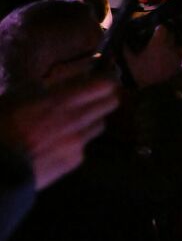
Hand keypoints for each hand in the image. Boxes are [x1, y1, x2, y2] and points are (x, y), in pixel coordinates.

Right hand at [0, 77, 119, 189]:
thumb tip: (58, 85)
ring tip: (77, 121)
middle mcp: (77, 119)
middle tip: (94, 98)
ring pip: (100, 124)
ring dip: (92, 120)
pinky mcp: (74, 161)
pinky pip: (84, 146)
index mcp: (62, 99)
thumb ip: (43, 89)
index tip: (102, 78)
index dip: (106, 80)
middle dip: (105, 98)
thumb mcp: (17, 96)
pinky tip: (60, 144)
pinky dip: (77, 142)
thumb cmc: (0, 126)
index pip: (105, 84)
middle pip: (111, 102)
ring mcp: (78, 141)